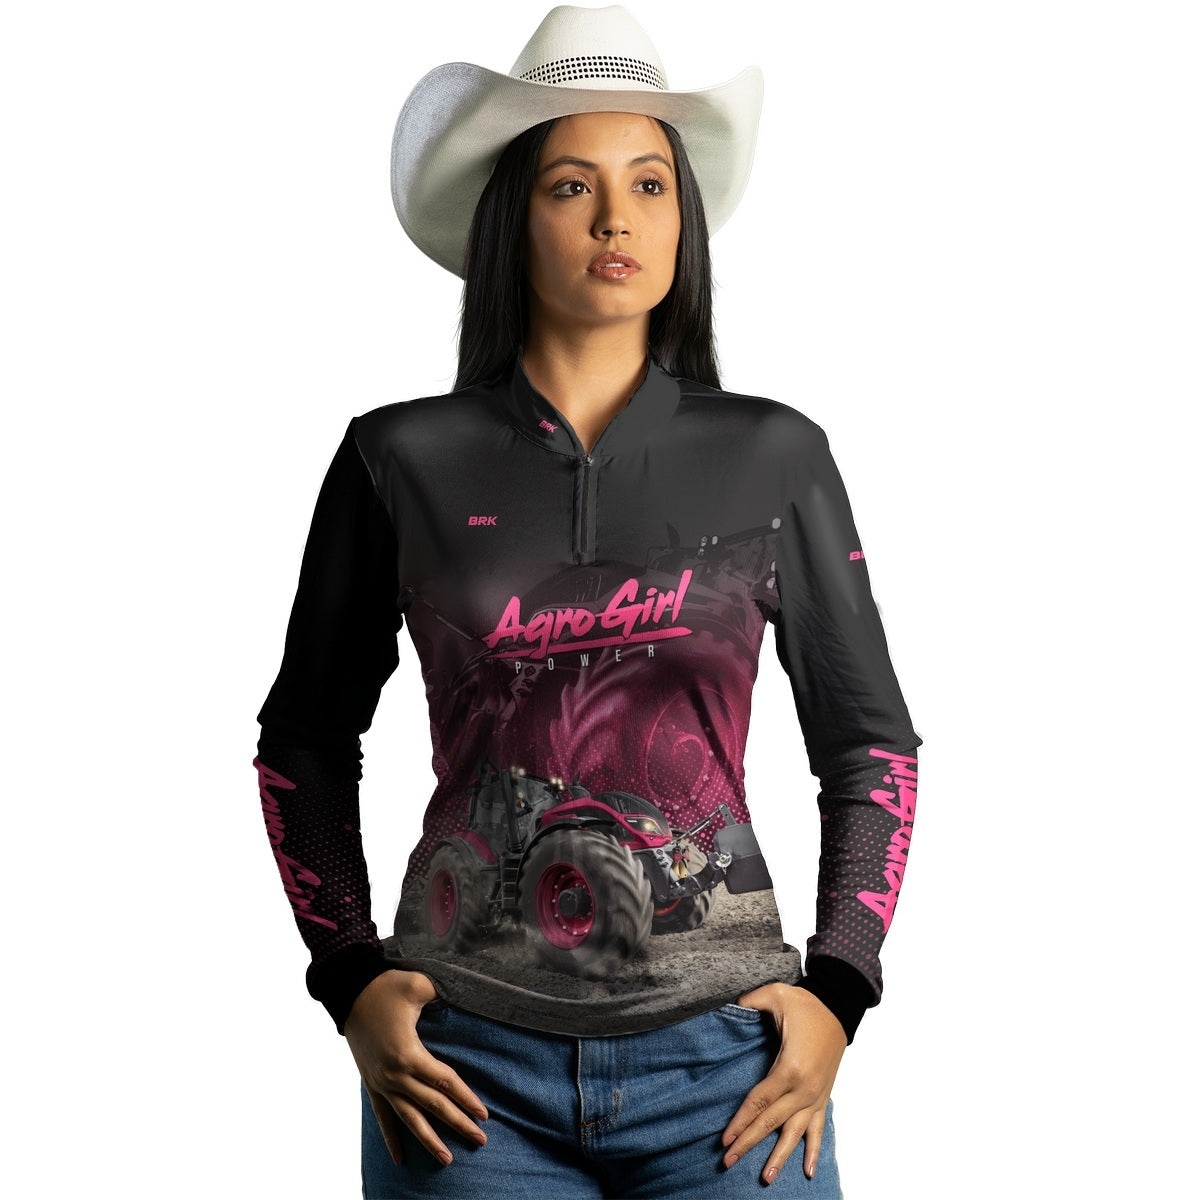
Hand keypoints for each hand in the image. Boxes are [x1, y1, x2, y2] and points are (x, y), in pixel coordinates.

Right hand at [344, 969, 488, 1166]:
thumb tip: (466, 993)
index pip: (444, 1082)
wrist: (349, 992)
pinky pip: (383, 1117)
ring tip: (448, 1159)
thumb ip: (444, 992)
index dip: (465, 1098)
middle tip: (481, 1140)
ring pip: (409, 1119)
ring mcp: (381, 1082)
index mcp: (408, 1053)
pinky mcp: (371, 1084)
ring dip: (429, 1140)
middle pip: (432, 1105)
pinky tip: (400, 1159)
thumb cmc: (387, 986)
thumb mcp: (419, 985)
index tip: (484, 1114)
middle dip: (458, 1124)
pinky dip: (392, 1138)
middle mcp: (394, 1075)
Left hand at [720, 982, 846, 1184]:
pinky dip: (813, 1150)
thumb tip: (727, 1005)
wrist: (838, 1007)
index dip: (740, 1121)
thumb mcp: (774, 995)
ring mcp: (816, 1095)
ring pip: (794, 1133)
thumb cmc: (805, 1003)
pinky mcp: (823, 1096)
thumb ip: (748, 1002)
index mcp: (789, 1068)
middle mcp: (804, 1088)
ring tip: (765, 1178)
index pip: (759, 1101)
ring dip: (779, 1156)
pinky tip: (807, 1172)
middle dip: (748, 1142)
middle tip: (728, 1162)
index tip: (724, 1140)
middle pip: (771, 1122)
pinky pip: (818, 1128)